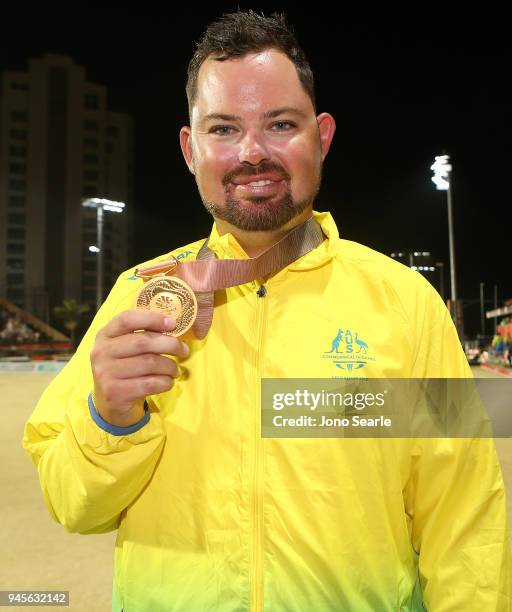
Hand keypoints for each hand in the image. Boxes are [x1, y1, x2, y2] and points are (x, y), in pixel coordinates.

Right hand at [90, 309, 188, 426]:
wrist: (111, 404)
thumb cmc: (126, 369)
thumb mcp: (127, 348)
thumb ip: (144, 333)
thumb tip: (172, 324)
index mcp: (105, 335)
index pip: (127, 318)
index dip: (152, 318)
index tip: (172, 323)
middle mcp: (101, 352)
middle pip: (143, 341)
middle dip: (170, 344)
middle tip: (184, 350)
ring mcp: (106, 373)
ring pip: (150, 363)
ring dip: (170, 366)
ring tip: (175, 370)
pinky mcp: (115, 393)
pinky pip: (150, 383)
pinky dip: (165, 382)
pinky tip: (168, 382)